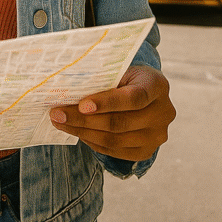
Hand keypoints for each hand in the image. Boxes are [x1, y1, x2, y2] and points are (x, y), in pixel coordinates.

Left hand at [49, 64, 175, 160]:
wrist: (145, 94)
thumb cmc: (126, 77)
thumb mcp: (121, 70)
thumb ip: (103, 78)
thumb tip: (66, 88)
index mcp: (158, 85)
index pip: (133, 98)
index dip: (107, 102)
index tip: (82, 104)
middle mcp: (164, 113)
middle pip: (120, 122)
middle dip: (84, 119)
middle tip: (57, 113)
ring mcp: (157, 136)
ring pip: (115, 140)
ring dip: (83, 132)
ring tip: (60, 122)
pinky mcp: (146, 151)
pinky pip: (115, 151)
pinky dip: (92, 141)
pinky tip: (77, 132)